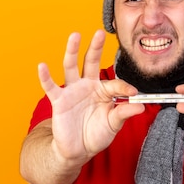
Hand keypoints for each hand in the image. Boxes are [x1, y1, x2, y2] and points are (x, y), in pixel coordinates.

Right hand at [38, 30, 144, 164]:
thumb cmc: (96, 135)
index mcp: (103, 91)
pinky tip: (42, 65)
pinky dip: (45, 76)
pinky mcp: (59, 100)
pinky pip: (51, 86)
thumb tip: (141, 106)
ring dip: (73, 51)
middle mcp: (87, 86)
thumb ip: (124, 113)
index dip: (124, 87)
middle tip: (100, 33)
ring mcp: (72, 91)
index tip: (133, 93)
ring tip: (75, 36)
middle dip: (96, 48)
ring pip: (71, 67)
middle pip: (91, 62)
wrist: (78, 150)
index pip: (115, 83)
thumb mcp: (113, 124)